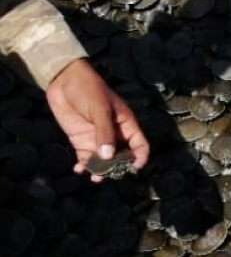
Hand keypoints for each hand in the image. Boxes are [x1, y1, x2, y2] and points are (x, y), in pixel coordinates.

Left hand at [45, 59, 149, 180]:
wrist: (64, 80)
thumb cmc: (88, 90)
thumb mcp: (100, 109)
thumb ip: (104, 133)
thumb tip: (108, 156)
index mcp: (126, 124)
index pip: (140, 145)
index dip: (139, 158)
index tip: (132, 168)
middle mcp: (115, 134)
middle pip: (122, 157)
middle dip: (116, 168)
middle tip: (108, 174)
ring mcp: (98, 138)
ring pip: (104, 161)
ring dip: (100, 170)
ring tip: (94, 176)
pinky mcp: (82, 141)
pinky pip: (86, 158)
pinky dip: (84, 166)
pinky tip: (79, 169)